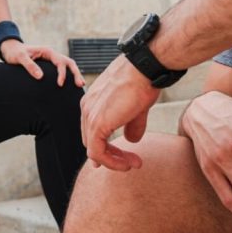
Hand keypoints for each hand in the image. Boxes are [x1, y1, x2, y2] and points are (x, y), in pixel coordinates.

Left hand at [0, 40, 85, 87]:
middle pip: (69, 62)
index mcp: (47, 51)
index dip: (62, 73)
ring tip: (81, 84)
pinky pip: (62, 69)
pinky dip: (69, 75)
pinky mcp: (49, 65)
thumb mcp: (20, 58)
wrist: (10, 49)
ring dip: (75, 74)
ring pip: (68, 65)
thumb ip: (30, 66)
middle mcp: (52, 54)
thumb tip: (40, 77)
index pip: (60, 62)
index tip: (60, 85)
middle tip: (80, 84)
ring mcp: (52, 59)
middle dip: (76, 73)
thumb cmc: (15, 53)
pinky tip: (71, 84)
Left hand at [80, 55, 160, 170]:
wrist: (144, 69)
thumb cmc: (142, 81)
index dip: (107, 147)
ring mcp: (90, 116)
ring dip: (114, 161)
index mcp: (92, 101)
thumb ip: (131, 124)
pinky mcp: (96, 124)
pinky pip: (97, 153)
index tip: (123, 157)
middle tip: (131, 162)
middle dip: (111, 155)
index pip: (94, 131)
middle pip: (92, 141)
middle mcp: (87, 108)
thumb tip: (132, 140)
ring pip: (94, 150)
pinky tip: (127, 164)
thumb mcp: (136, 106)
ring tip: (132, 164)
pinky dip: (111, 162)